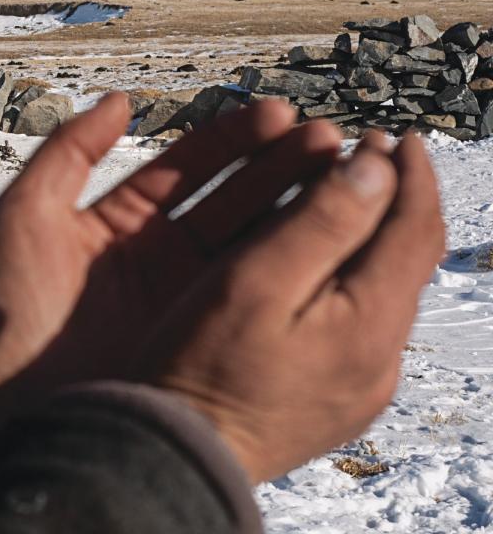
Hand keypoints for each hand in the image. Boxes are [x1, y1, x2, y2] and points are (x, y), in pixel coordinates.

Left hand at [0, 93, 340, 419]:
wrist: (12, 404)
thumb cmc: (10, 311)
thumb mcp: (26, 216)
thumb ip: (69, 152)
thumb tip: (119, 100)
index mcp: (122, 221)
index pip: (189, 166)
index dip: (235, 138)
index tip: (279, 115)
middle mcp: (162, 254)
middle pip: (233, 197)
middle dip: (281, 166)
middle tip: (330, 142)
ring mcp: (187, 298)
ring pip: (253, 242)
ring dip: (298, 208)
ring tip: (345, 175)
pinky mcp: (203, 340)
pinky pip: (255, 297)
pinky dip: (294, 266)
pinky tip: (333, 237)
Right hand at [151, 132, 444, 481]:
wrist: (177, 456)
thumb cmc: (201, 367)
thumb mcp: (253, 280)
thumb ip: (319, 221)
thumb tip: (376, 167)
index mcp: (369, 321)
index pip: (413, 228)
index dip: (405, 173)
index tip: (390, 135)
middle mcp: (381, 357)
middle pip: (408, 259)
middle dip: (396, 199)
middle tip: (375, 157)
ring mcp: (361, 383)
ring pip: (386, 291)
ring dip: (374, 238)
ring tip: (345, 202)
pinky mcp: (337, 399)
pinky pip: (363, 323)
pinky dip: (353, 278)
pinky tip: (324, 270)